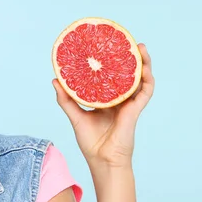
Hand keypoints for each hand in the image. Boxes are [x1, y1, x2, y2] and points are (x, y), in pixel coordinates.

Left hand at [53, 43, 154, 167]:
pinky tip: (145, 67)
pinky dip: (146, 78)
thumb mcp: (75, 116)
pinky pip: (145, 91)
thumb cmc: (90, 142)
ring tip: (139, 47)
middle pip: (127, 75)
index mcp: (107, 100)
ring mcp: (129, 104)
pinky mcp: (135, 110)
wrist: (102, 160)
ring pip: (140, 79)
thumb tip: (55, 80)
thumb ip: (66, 99)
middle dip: (129, 58)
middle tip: (126, 41)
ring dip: (143, 63)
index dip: (111, 63)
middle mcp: (119, 100)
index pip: (111, 77)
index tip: (106, 47)